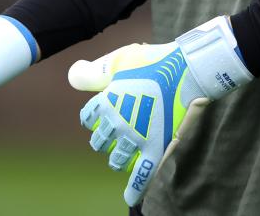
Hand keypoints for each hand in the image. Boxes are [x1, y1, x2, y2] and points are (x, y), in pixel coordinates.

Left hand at [69, 16, 251, 206]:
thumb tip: (72, 75)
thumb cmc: (154, 62)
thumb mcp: (119, 60)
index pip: (88, 117)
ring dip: (116, 160)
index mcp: (106, 101)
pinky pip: (142, 174)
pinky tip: (130, 198)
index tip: (98, 116)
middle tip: (112, 136)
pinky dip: (135, 189)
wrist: (187, 70)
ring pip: (116, 159)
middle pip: (99, 141)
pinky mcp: (155, 148)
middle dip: (103, 140)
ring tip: (120, 159)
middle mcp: (117, 123)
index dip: (92, 117)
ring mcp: (136, 138)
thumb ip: (93, 72)